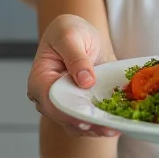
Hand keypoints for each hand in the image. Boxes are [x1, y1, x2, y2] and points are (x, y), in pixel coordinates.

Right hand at [27, 13, 120, 138]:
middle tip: (108, 127)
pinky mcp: (81, 103)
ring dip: (97, 127)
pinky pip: (90, 118)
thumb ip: (76, 57)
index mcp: (40, 80)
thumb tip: (85, 81)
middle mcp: (50, 97)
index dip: (68, 112)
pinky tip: (117, 123)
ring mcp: (66, 103)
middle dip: (87, 124)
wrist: (80, 32)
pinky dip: (102, 121)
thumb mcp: (70, 36)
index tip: (86, 119)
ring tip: (116, 128)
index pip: (51, 101)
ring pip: (78, 123)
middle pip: (65, 117)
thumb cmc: (68, 31)